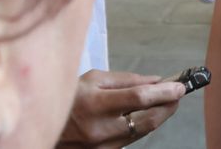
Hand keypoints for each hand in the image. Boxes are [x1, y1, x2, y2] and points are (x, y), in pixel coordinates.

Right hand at [58, 70, 184, 147]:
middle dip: (168, 106)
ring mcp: (101, 146)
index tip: (180, 86)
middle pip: (147, 120)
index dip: (164, 92)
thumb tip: (156, 81)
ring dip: (158, 117)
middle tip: (178, 95)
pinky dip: (142, 126)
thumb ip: (126, 80)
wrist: (41, 123)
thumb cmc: (69, 96)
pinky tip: (146, 115)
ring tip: (167, 102)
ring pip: (142, 132)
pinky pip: (130, 139)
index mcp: (95, 104)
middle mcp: (99, 128)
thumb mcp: (93, 79)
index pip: (139, 98)